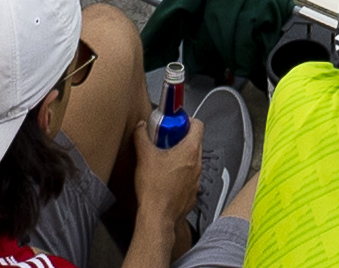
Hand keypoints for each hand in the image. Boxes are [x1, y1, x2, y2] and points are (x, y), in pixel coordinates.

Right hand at [135, 112, 210, 265]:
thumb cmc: (154, 189)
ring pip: (192, 162)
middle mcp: (197, 165)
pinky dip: (180, 175)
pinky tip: (165, 180)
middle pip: (194, 143)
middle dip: (180, 140)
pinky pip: (189, 178)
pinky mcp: (192, 194)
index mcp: (190, 151)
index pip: (198, 125)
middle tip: (165, 142)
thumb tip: (140, 127)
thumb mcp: (144, 156)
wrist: (157, 217)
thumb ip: (141, 136)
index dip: (186, 121)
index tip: (174, 123)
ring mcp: (196, 181)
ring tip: (163, 162)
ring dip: (180, 158)